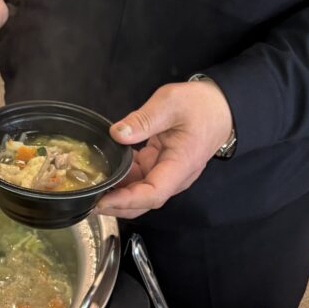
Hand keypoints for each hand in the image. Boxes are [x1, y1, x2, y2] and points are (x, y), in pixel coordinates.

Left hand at [96, 79, 233, 218]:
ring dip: (118, 191)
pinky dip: (123, 177)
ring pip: (140, 191)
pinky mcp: (160, 165)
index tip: (103, 200)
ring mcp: (167, 172)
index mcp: (180, 165)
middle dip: (118, 204)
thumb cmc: (200, 105)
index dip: (127, 200)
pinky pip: (140, 177)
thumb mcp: (170, 103)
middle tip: (89, 199)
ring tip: (93, 185)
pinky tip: (107, 169)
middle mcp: (174, 176)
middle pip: (145, 200)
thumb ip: (143, 120)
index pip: (153, 193)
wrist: (220, 106)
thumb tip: (117, 134)